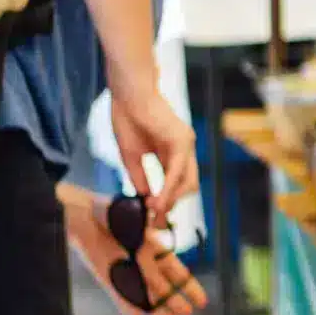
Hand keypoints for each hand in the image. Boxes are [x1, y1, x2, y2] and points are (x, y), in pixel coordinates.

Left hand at [64, 193, 207, 314]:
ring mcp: (125, 270)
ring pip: (145, 293)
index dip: (187, 284)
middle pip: (163, 286)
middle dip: (175, 300)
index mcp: (154, 247)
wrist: (83, 214)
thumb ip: (145, 238)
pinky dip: (127, 305)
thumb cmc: (110, 211)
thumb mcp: (135, 220)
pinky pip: (120, 294)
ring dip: (156, 308)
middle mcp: (142, 262)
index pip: (175, 270)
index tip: (200, 299)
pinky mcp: (107, 276)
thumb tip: (156, 248)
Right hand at [109, 88, 197, 218]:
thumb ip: (140, 176)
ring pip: (187, 182)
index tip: (153, 217)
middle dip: (173, 205)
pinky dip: (168, 189)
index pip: (176, 183)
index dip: (166, 201)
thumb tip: (145, 197)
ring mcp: (186, 144)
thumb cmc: (128, 119)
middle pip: (188, 186)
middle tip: (156, 220)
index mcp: (172, 152)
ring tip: (154, 212)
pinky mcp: (182, 140)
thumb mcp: (132, 155)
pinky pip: (177, 172)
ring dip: (171, 201)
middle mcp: (184, 149)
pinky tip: (157, 201)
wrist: (128, 94)